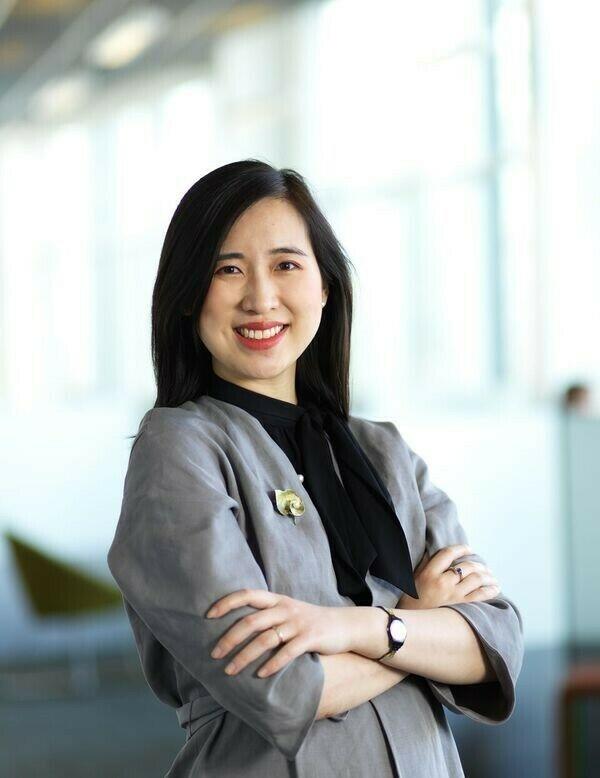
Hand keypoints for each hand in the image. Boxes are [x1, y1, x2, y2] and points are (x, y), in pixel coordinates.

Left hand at [206, 589, 353, 677]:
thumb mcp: (288, 611)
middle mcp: (285, 608)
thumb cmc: (310, 621)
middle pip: (251, 621)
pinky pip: (287, 652)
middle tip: (214, 654)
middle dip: (230, 638)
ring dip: (245, 656)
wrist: (344, 625)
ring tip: (230, 670)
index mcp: (277, 600)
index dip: (227, 603)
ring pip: (265, 639)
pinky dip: (272, 664)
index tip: (208, 615)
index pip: (247, 594)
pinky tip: (260, 676)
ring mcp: (298, 623)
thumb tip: (236, 627)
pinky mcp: (310, 638)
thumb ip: (267, 615)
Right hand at [397, 544, 500, 609]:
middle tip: (483, 567)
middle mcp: (443, 582)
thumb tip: (434, 551)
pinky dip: (490, 590)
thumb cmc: (411, 603)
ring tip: (491, 576)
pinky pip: (481, 596)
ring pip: (476, 579)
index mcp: (429, 573)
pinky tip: (495, 587)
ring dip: (487, 575)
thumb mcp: (413, 580)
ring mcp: (453, 596)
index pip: (448, 554)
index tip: (469, 549)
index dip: (461, 549)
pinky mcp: (461, 608)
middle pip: (466, 566)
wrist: (411, 627)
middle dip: (478, 564)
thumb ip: (425, 565)